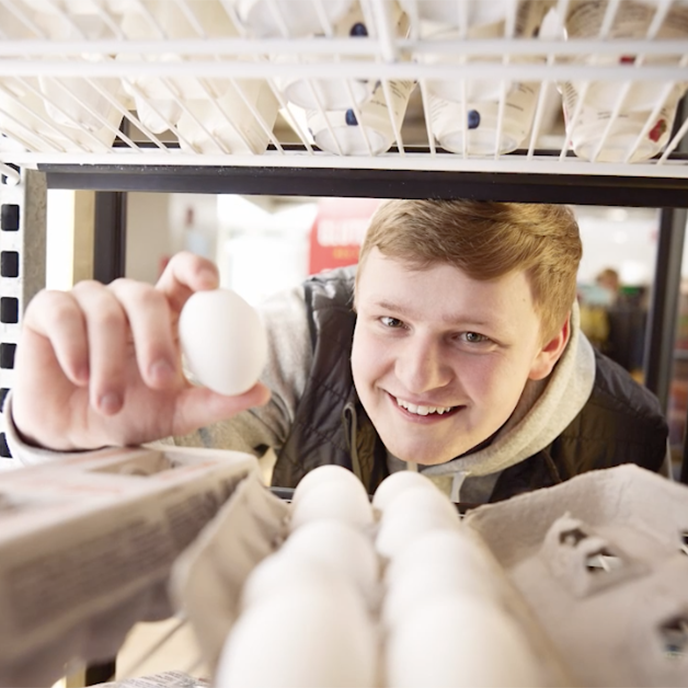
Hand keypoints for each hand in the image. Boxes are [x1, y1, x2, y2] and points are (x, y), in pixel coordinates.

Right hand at [12, 252, 270, 450]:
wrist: (74, 432)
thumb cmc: (130, 412)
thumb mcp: (176, 413)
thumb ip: (215, 401)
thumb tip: (260, 392)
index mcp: (164, 315)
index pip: (183, 275)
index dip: (196, 270)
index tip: (210, 286)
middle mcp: (128, 301)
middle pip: (145, 295)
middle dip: (154, 339)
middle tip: (159, 381)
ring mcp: (88, 301)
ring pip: (105, 310)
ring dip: (110, 362)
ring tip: (110, 404)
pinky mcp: (50, 309)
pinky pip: (64, 312)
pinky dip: (74, 347)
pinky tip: (78, 375)